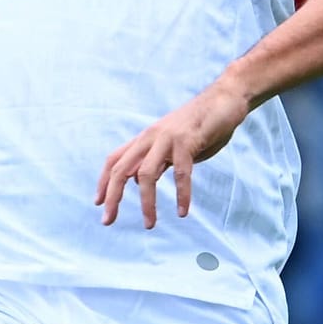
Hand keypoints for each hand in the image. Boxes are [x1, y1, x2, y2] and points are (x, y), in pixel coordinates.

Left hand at [96, 77, 249, 228]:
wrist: (224, 99)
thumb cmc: (200, 125)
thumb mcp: (172, 145)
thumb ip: (156, 161)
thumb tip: (137, 180)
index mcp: (145, 138)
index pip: (114, 160)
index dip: (104, 182)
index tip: (98, 203)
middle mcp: (151, 137)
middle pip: (121, 169)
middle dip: (113, 196)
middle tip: (108, 221)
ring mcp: (167, 139)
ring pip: (146, 175)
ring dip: (146, 202)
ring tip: (149, 224)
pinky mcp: (187, 142)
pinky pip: (180, 173)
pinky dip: (181, 195)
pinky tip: (182, 211)